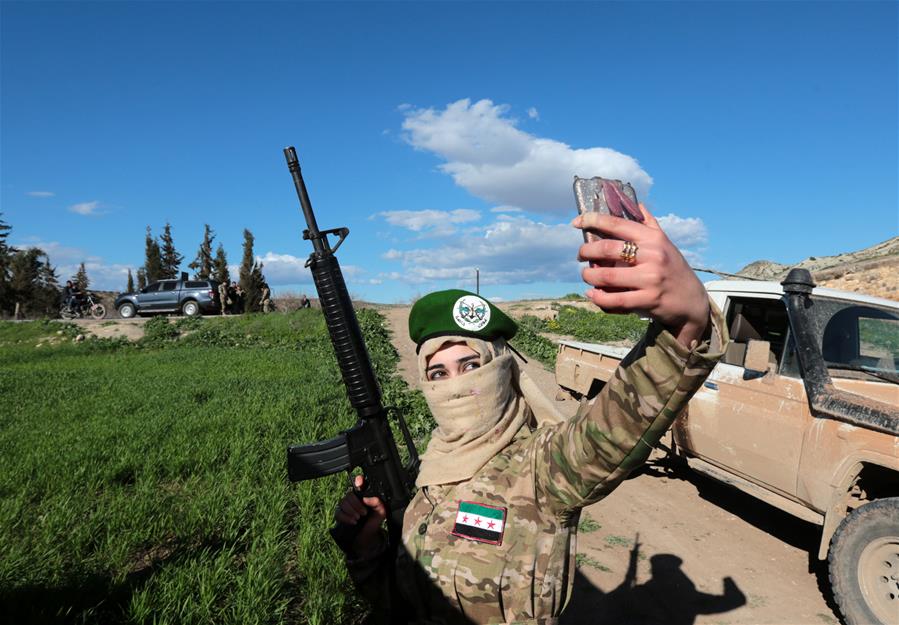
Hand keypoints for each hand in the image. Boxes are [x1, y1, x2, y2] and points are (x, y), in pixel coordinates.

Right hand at [334, 475, 386, 557]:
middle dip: (356, 504)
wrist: (367, 538)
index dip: (359, 480)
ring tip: (359, 518)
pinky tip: (353, 522)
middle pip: (349, 494)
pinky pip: (338, 513)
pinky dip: (346, 517)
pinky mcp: (340, 515)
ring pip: (343, 502)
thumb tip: (367, 498)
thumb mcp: (381, 513)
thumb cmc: (373, 523)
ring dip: (352, 511)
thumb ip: (378, 503)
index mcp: (364, 496)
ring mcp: (345, 507)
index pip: (360, 483)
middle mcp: (354, 499)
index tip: (360, 482)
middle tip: (364, 513)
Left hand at [574, 204, 709, 346]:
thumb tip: (636, 203)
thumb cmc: (673, 268)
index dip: (593, 220)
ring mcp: (650, 279)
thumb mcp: (665, 244)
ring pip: (607, 276)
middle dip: (586, 251)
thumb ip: (649, 224)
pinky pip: (614, 299)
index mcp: (653, 239)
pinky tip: (592, 293)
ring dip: (589, 276)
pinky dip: (598, 297)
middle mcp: (653, 256)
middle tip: (580, 255)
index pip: (617, 224)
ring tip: (586, 275)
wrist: (692, 301)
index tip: (576, 222)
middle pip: (607, 249)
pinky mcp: (648, 300)